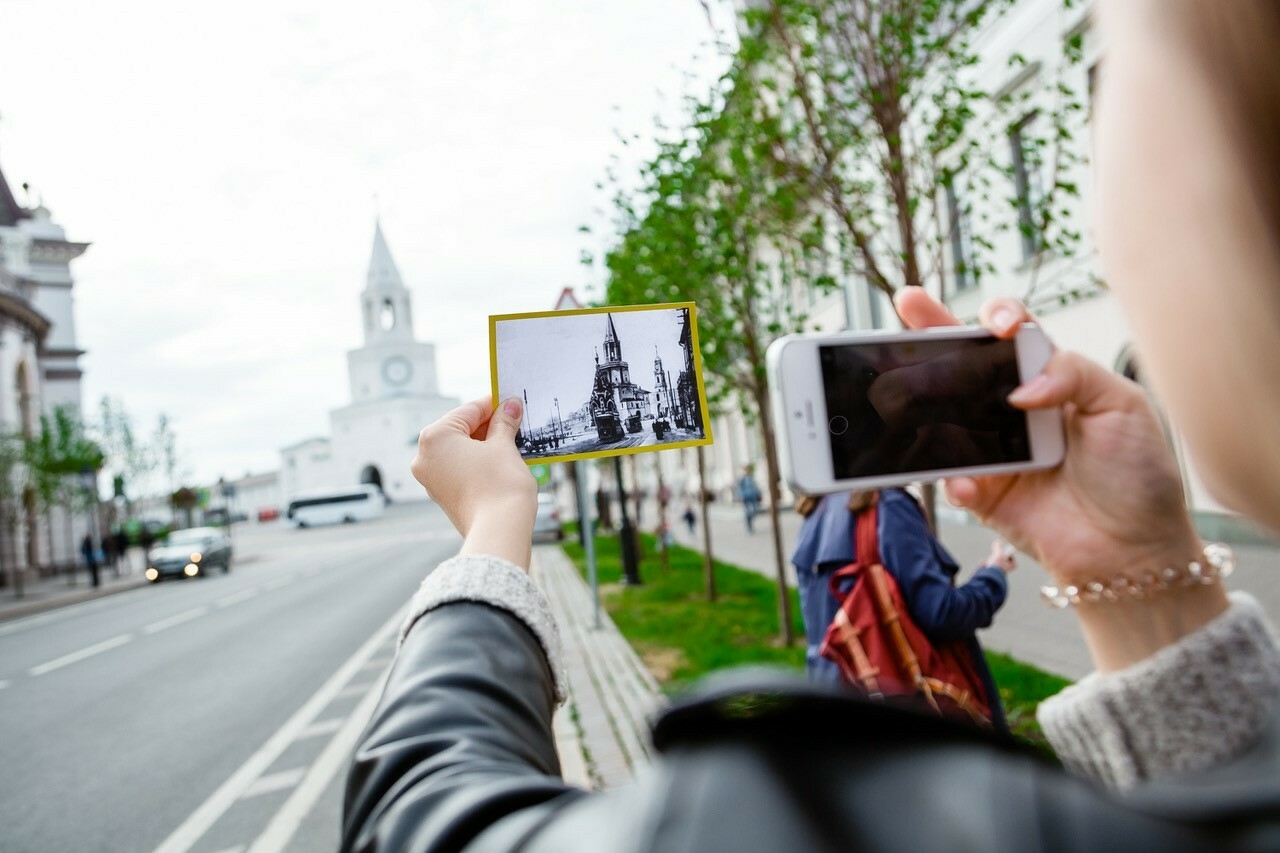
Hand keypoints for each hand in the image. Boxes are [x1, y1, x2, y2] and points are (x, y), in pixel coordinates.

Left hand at [412, 397, 536, 567]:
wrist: (499, 532)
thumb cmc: (500, 486)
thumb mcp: (504, 446)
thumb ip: (504, 423)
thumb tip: (510, 405)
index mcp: (435, 437)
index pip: (468, 411)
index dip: (494, 404)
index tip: (511, 401)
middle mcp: (425, 456)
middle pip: (461, 429)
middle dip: (489, 425)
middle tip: (515, 421)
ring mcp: (431, 478)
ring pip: (460, 450)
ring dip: (485, 444)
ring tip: (513, 441)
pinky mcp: (442, 494)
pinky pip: (460, 467)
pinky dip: (478, 461)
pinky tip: (501, 460)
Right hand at [895, 289, 1226, 672]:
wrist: (1135, 550)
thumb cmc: (1138, 475)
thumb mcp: (1121, 405)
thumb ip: (1072, 373)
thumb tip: (1019, 388)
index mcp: (1050, 380)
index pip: (1014, 336)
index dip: (998, 317)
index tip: (996, 323)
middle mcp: (1015, 410)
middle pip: (965, 364)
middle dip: (932, 332)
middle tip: (908, 302)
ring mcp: (995, 451)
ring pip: (945, 416)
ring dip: (923, 402)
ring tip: (906, 390)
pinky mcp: (983, 493)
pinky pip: (951, 479)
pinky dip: (954, 480)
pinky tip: (967, 482)